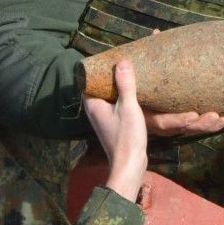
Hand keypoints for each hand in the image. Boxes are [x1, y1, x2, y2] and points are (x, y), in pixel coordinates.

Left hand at [84, 59, 148, 202]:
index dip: (97, 69)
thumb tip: (122, 61)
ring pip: (108, 97)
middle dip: (109, 77)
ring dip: (117, 88)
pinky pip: (115, 106)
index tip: (110, 58)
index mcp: (93, 105)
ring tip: (131, 73)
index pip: (88, 81)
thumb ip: (125, 84)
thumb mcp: (128, 107)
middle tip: (124, 62)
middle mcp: (94, 111)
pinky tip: (134, 93)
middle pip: (99, 88)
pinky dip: (122, 98)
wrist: (130, 166)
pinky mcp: (113, 126)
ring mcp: (103, 119)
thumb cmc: (127, 137)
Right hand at [133, 28, 223, 137]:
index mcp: (147, 114)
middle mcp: (158, 124)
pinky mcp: (177, 125)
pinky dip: (209, 126)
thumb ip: (147, 58)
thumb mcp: (137, 77)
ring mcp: (168, 126)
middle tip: (214, 116)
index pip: (163, 121)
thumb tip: (157, 32)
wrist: (124, 109)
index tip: (194, 116)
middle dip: (199, 124)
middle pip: (181, 128)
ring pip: (190, 130)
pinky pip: (194, 128)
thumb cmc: (131, 89)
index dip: (179, 120)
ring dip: (207, 126)